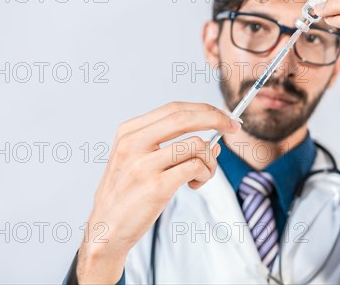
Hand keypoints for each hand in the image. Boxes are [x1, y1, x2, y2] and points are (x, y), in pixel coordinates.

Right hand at [77, 102, 240, 282]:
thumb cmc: (126, 194)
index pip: (175, 108)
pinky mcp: (156, 187)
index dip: (205, 109)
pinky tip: (195, 184)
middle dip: (217, 119)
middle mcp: (133, 143)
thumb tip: (214, 142)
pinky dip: (205, 174)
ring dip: (210, 159)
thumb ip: (172, 147)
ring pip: (196, 144)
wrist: (105, 230)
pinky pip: (195, 167)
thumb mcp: (139, 162)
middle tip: (234, 128)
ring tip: (202, 174)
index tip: (224, 116)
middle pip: (185, 117)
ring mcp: (143, 165)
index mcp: (129, 132)